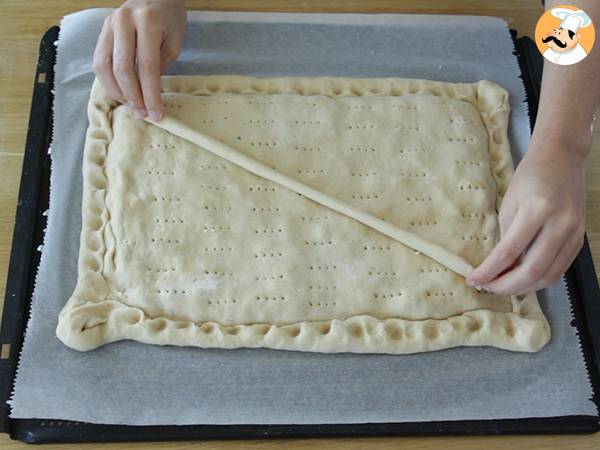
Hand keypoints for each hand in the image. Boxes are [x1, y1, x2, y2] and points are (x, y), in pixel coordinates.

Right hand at [92, 0, 185, 120]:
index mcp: (148, 22)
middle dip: (133, 96)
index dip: (151, 95)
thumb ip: (159, 67)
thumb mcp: (173, 43)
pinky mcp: (101, 30)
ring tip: (131, 105)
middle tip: (142, 113)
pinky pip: (98, 60)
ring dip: (116, 91)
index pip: (147, 67)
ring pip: (104, 66)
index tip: (156, 114)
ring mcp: (109, 24)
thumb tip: (148, 97)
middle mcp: (124, 21)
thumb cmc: (169, 19)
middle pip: (122, 68)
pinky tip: (120, 92)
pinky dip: (108, 81)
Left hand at [466, 138, 586, 294]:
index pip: (508, 253)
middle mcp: (559, 224)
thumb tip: (497, 269)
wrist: (562, 159)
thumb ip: (506, 238)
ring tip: (503, 286)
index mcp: (535, 211)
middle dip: (506, 286)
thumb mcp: (509, 204)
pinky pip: (560, 270)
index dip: (489, 272)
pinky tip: (523, 279)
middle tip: (488, 288)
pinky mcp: (580, 240)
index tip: (474, 280)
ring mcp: (573, 234)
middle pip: (531, 271)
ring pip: (548, 276)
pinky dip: (540, 279)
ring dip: (523, 288)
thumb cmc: (530, 178)